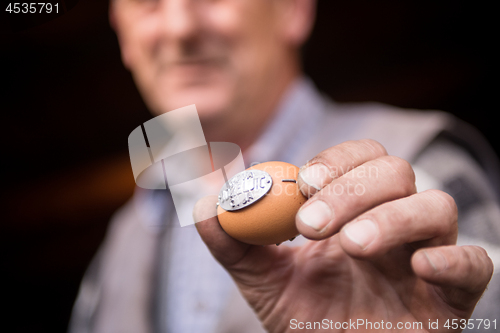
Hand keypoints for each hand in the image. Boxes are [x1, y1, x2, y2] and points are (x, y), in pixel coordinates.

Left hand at [194, 139, 492, 331]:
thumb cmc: (303, 319)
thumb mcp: (260, 277)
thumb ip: (232, 238)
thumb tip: (202, 199)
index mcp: (353, 211)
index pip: (359, 158)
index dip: (336, 161)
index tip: (303, 184)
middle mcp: (392, 224)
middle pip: (395, 173)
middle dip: (353, 190)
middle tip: (312, 224)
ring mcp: (425, 256)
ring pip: (436, 207)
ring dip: (392, 217)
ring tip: (352, 246)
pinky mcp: (452, 296)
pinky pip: (476, 263)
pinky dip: (453, 258)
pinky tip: (419, 268)